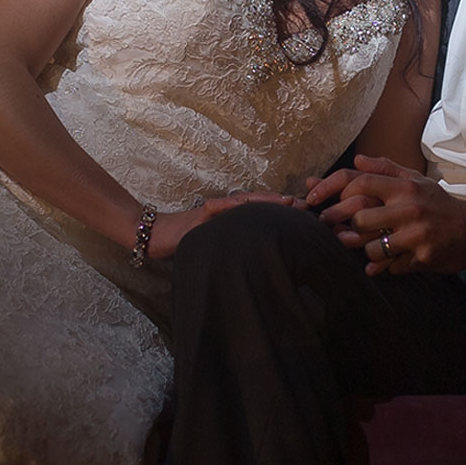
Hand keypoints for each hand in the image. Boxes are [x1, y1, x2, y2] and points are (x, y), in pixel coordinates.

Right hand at [145, 191, 303, 260]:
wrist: (156, 236)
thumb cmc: (186, 244)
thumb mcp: (217, 247)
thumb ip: (235, 249)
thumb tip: (258, 263)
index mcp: (234, 219)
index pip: (263, 213)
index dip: (284, 212)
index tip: (307, 215)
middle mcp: (228, 211)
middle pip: (261, 204)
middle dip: (284, 205)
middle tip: (309, 206)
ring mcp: (217, 209)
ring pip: (248, 202)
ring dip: (269, 201)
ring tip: (289, 202)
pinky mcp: (204, 213)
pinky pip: (224, 207)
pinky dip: (239, 206)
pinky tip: (253, 205)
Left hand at [307, 155, 465, 275]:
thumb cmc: (437, 203)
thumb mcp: (414, 180)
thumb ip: (385, 169)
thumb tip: (356, 160)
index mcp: (404, 187)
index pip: (360, 183)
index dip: (331, 189)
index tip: (313, 199)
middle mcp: (408, 208)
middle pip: (359, 220)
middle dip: (346, 228)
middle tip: (339, 232)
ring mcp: (415, 235)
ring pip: (371, 248)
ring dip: (367, 251)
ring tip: (373, 248)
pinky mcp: (422, 258)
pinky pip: (390, 267)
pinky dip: (386, 267)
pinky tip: (392, 261)